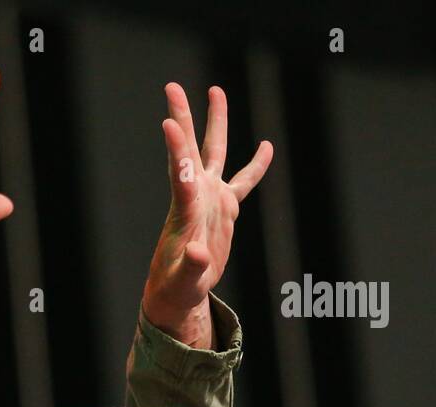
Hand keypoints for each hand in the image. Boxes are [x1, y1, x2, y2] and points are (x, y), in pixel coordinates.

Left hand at [142, 84, 272, 348]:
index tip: (167, 121)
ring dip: (215, 123)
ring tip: (216, 90)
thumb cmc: (178, 287)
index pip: (179, 173)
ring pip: (214, 153)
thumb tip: (199, 254)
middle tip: (172, 86)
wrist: (181, 291)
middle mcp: (195, 196)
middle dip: (183, 118)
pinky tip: (268, 147)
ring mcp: (209, 199)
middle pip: (189, 149)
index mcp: (185, 210)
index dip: (175, 148)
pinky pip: (243, 182)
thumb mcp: (184, 279)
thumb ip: (192, 266)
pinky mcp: (223, 210)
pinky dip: (256, 167)